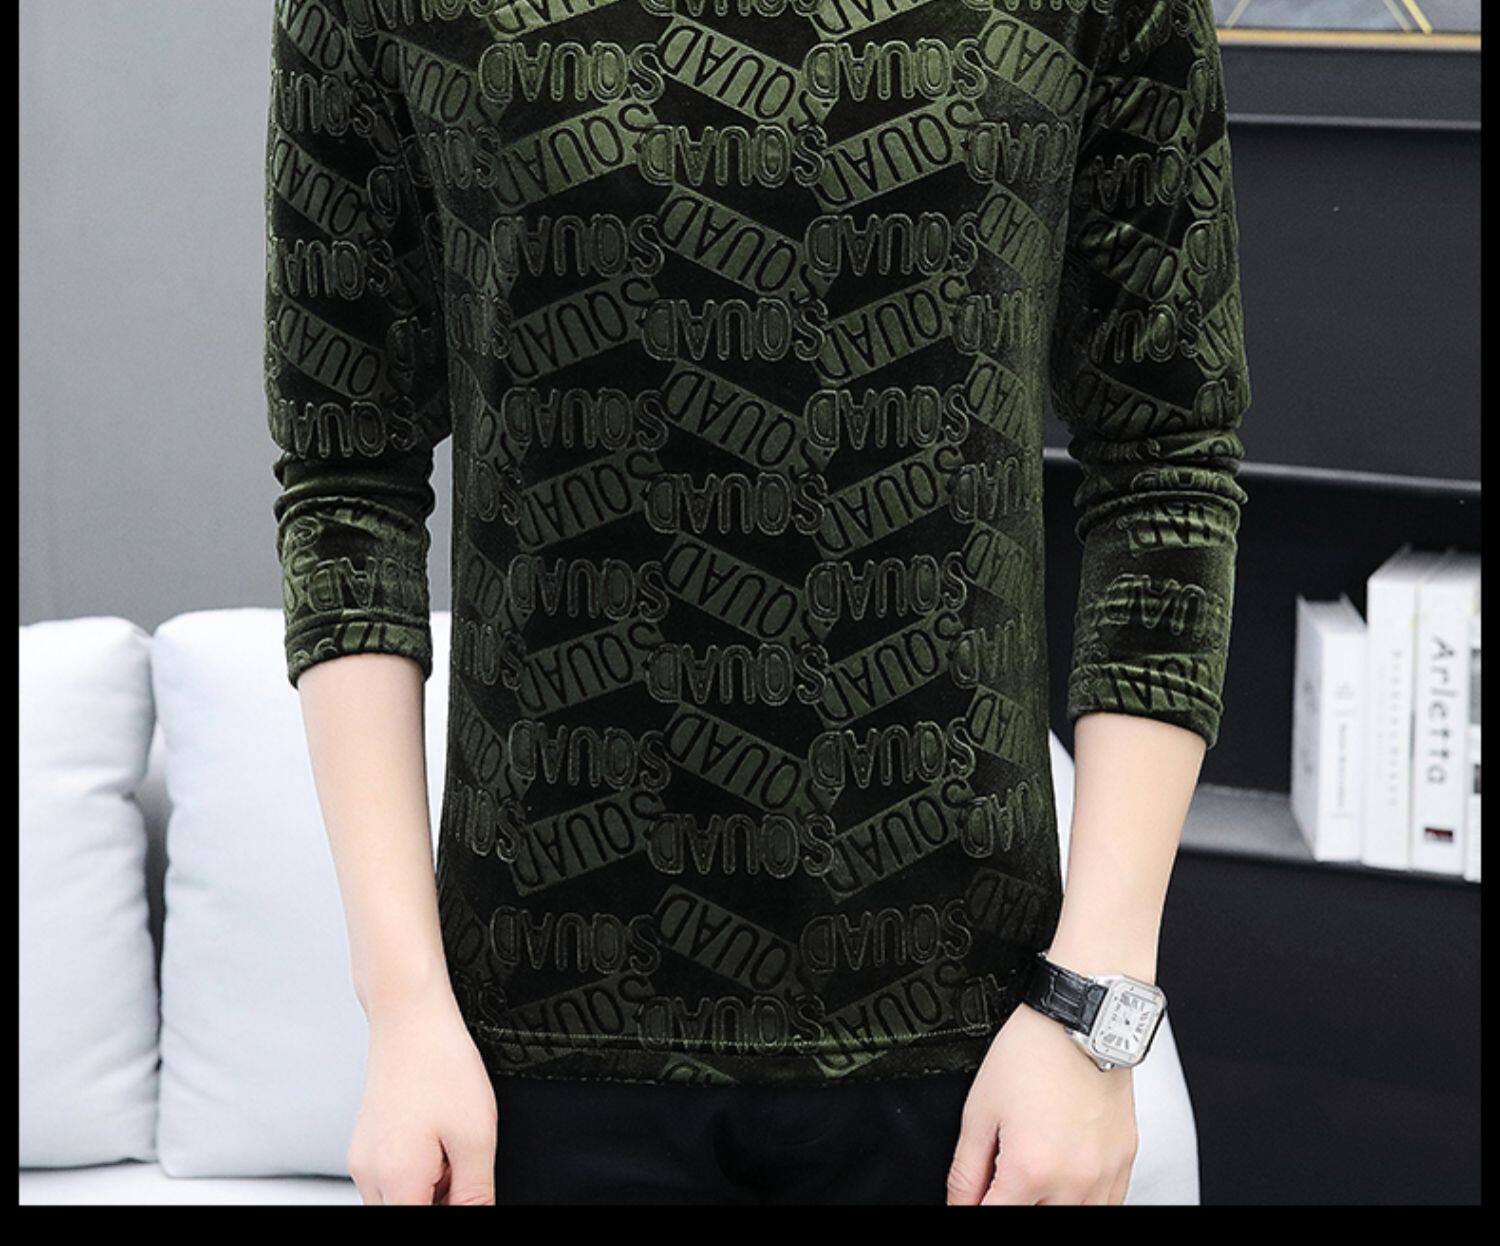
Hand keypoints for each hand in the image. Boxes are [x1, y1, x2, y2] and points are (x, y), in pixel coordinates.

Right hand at [346, 986, 497, 1205]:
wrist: (409, 1015)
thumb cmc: (440, 1063)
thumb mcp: (476, 1137)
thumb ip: (475, 1194)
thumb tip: (481, 1215)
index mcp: (396, 1181)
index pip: (419, 1225)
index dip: (452, 1212)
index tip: (468, 1192)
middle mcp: (369, 1175)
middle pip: (407, 1213)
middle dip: (441, 1202)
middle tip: (463, 1168)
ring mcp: (362, 1159)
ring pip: (399, 1199)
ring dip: (429, 1190)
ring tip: (452, 1148)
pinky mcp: (366, 1144)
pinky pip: (392, 1178)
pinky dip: (417, 1172)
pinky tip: (437, 1138)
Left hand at [947, 1002, 1137, 1204]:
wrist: (1079, 1020)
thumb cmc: (1032, 1054)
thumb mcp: (979, 1110)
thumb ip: (966, 1171)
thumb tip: (961, 1205)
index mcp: (1031, 1168)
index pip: (998, 1218)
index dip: (976, 1210)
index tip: (976, 1199)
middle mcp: (1073, 1180)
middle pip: (1036, 1220)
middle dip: (1013, 1202)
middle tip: (1004, 1178)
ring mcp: (1104, 1174)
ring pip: (1077, 1219)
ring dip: (1048, 1204)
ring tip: (1036, 1174)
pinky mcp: (1125, 1161)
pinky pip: (1108, 1205)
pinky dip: (1083, 1201)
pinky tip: (1065, 1181)